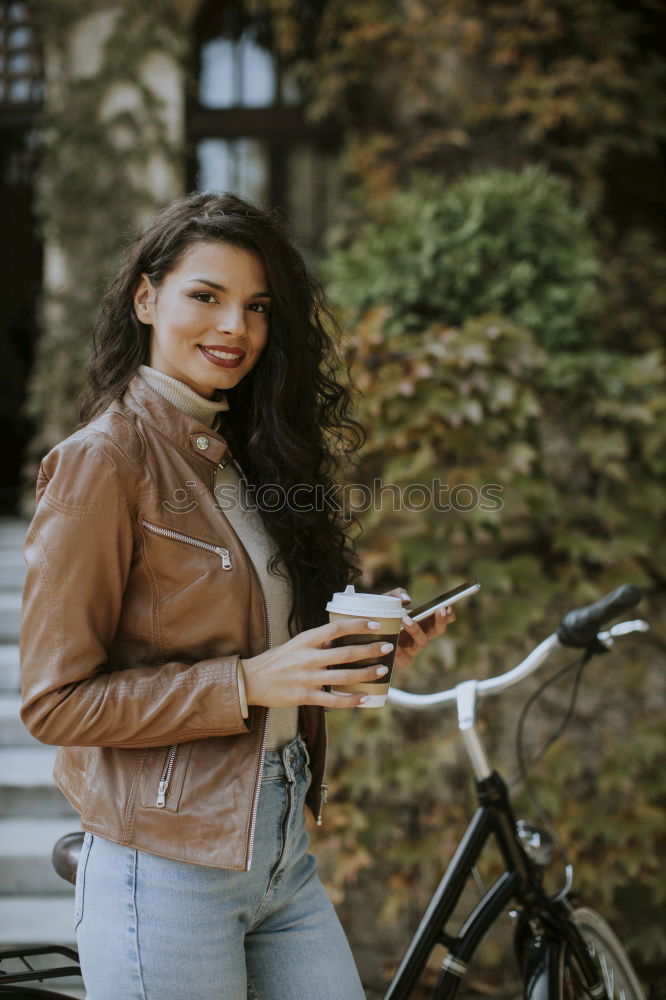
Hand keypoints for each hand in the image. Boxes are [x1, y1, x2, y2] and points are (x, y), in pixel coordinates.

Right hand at [240, 618, 395, 708]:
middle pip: (345, 653)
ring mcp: (307, 678)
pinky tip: (365, 698)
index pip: (337, 628)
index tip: (377, 624)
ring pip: (344, 676)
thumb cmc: (277, 660)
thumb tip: (343, 637)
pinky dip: (351, 700)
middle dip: (370, 650)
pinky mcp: (304, 697)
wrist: (252, 681)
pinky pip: (333, 699)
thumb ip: (318, 642)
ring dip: (366, 673)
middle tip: (388, 647)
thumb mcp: (297, 644)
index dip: (359, 625)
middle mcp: (308, 657)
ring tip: (383, 671)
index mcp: (306, 640)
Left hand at [383, 588, 455, 669]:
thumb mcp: (386, 600)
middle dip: (441, 620)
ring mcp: (412, 648)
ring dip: (416, 629)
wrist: (364, 631)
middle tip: (440, 609)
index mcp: (423, 621)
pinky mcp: (401, 661)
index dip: (448, 615)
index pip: (442, 619)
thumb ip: (396, 595)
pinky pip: (405, 659)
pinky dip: (399, 651)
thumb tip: (407, 600)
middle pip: (438, 630)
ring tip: (405, 619)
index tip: (446, 606)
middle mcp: (421, 635)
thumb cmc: (379, 615)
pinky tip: (393, 642)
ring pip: (422, 641)